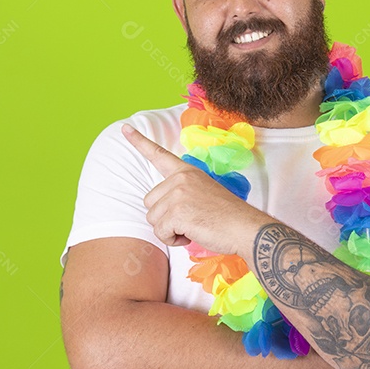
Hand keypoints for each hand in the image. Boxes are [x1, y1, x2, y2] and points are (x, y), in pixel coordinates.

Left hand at [121, 124, 270, 255]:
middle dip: (165, 217)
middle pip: (149, 202)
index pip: (159, 154)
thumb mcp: (204, 192)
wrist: (245, 227)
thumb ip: (183, 192)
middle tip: (190, 220)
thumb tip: (166, 206)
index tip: (125, 129)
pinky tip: (192, 234)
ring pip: (153, 219)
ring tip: (193, 226)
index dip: (139, 141)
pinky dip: (173, 239)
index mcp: (187, 171)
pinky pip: (161, 232)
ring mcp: (177, 194)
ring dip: (170, 230)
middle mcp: (179, 179)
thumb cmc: (227, 215)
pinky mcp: (177, 212)